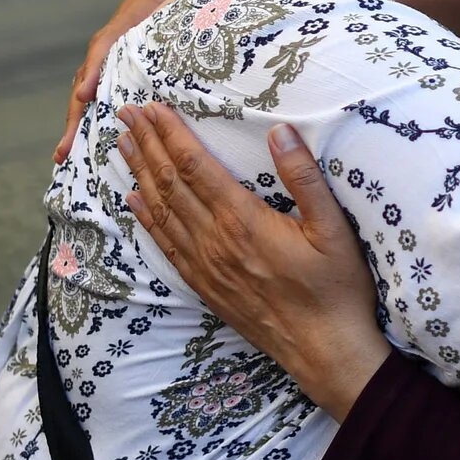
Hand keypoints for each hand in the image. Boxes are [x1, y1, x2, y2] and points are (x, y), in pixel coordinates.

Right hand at [57, 0, 228, 161]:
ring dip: (79, 123)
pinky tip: (89, 152)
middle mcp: (122, 39)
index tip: (86, 94)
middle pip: (91, 76)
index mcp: (134, 15)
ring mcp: (125, 57)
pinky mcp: (134, 70)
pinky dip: (98, 120)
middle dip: (76, 111)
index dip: (96, 68)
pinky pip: (112, 96)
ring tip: (64, 157)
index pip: (109, 43)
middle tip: (64, 148)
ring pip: (95, 91)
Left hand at [117, 106, 388, 416]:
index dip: (170, 134)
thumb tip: (281, 132)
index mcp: (244, 222)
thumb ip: (305, 178)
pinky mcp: (206, 287)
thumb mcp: (334, 229)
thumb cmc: (336, 289)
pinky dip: (147, 219)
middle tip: (126, 115)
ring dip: (141, 174)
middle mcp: (215, 242)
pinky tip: (135, 201)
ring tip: (123, 146)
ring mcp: (206, 267)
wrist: (325, 352)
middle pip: (171, 184)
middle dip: (147, 145)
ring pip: (162, 211)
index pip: (196, 167)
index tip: (151, 108)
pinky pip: (166, 246)